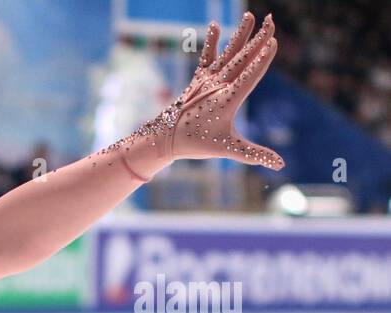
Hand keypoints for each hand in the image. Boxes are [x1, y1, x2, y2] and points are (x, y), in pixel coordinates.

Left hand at [171, 12, 282, 167]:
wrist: (164, 138)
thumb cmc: (196, 143)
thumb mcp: (227, 149)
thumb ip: (254, 154)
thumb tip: (280, 165)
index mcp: (227, 99)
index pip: (249, 75)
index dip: (261, 59)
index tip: (272, 42)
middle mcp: (217, 85)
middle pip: (242, 57)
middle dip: (258, 38)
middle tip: (272, 20)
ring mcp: (207, 80)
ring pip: (228, 53)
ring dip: (240, 34)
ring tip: (250, 15)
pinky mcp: (199, 79)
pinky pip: (207, 56)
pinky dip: (212, 41)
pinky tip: (215, 24)